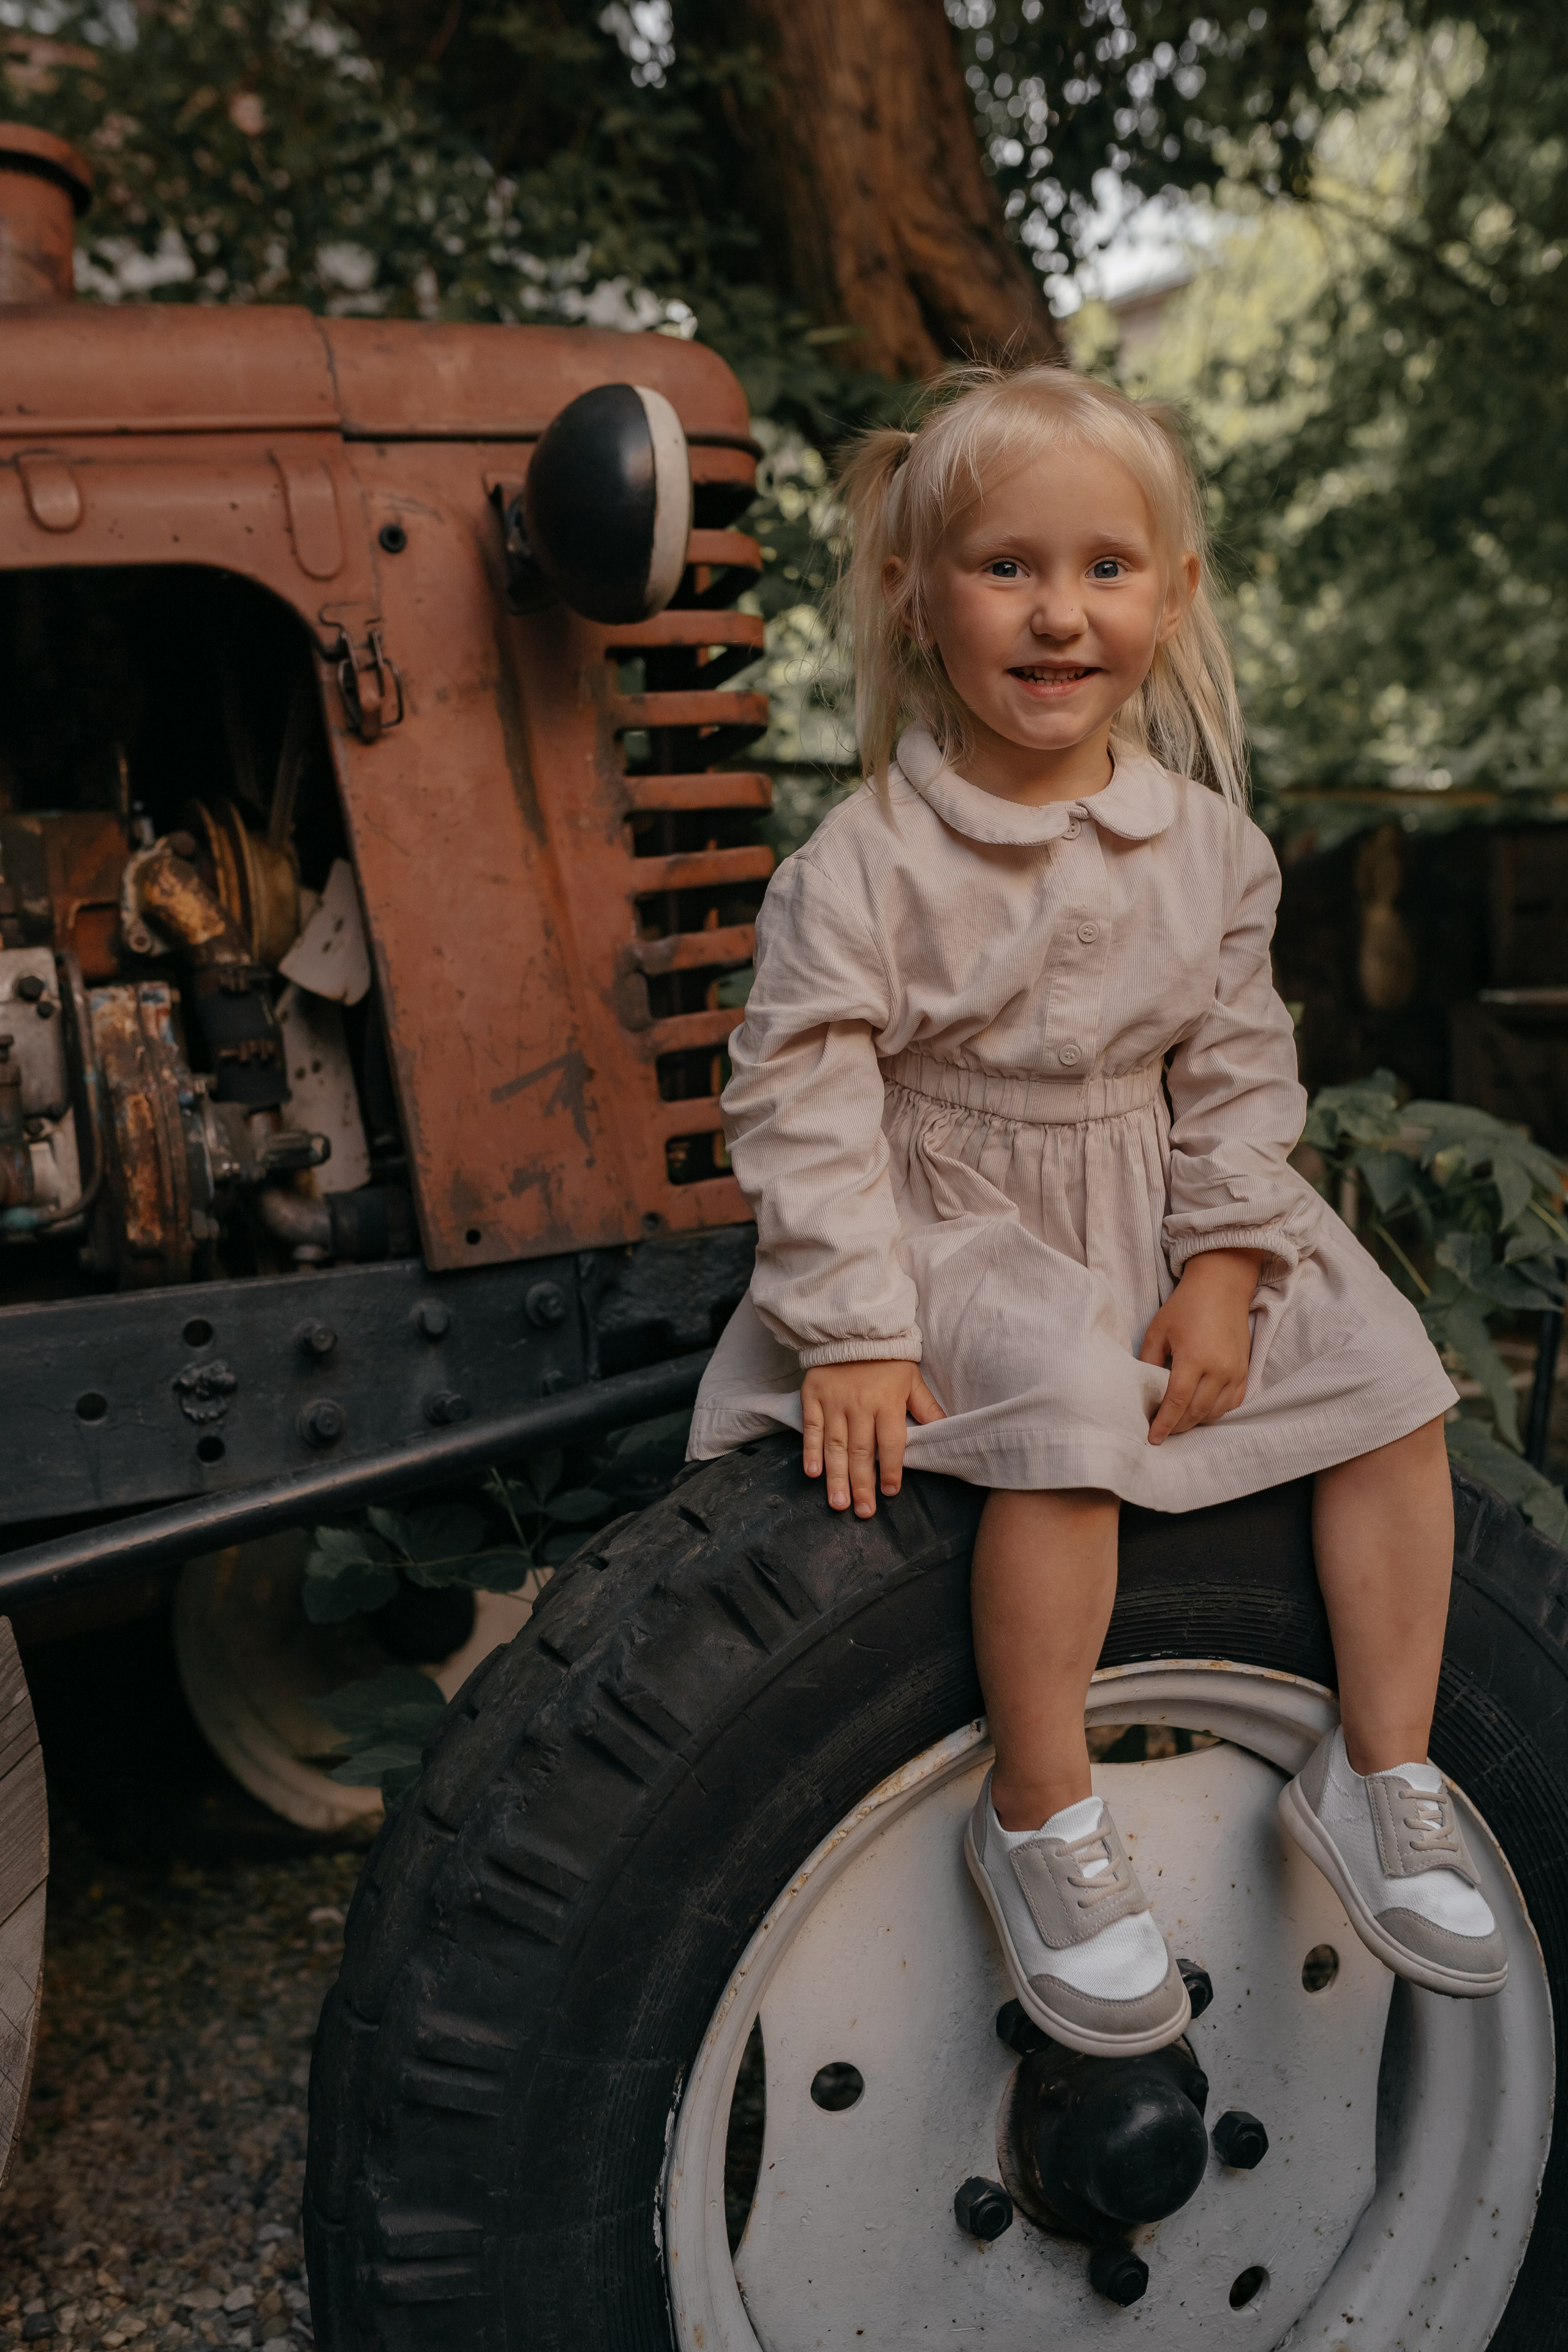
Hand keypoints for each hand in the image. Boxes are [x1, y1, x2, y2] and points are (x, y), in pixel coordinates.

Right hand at [801, 1359, 946, 1515]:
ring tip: (838, 1503)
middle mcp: (860, 1405)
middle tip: (863, 1512)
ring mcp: (834, 1402)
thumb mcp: (912, 1380)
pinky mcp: (813, 1397)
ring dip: (837, 1477)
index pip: (890, 1442)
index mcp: (887, 1402)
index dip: (890, 1469)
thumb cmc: (887, 1360)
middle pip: (861, 1451)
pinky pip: (812, 1428)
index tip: (890, 1492)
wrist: (852, 1328)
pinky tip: (813, 1473)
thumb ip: (927, 1408)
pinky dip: (811, 1451)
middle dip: (862, 1484)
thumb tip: (947, 1432)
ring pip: (835, 1446)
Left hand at [1138, 1248, 1264, 1443]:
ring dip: (1195, 1421)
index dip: (1164, 1423)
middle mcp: (1219, 1369)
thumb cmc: (1185, 1306)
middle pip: (1196, 1412)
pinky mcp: (1245, 1372)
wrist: (1222, 1287)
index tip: (1152, 1438)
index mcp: (1195, 1358)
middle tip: (1161, 1431)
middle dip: (1177, 1426)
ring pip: (1215, 1412)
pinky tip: (1200, 1410)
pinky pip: (1231, 1404)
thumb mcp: (1158, 1330)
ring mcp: (1235, 1372)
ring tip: (1177, 1420)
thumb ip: (1148, 1361)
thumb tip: (1141, 1390)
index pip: (1177, 1402)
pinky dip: (1215, 1412)